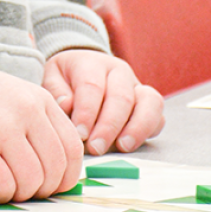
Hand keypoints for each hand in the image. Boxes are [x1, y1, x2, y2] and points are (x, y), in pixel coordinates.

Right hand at [0, 51, 83, 203]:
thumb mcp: (13, 96)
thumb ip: (37, 125)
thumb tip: (57, 173)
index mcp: (39, 99)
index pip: (73, 150)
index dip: (64, 177)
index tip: (48, 184)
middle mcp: (26, 110)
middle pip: (56, 170)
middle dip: (41, 190)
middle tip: (20, 187)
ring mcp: (2, 127)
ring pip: (32, 182)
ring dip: (18, 193)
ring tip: (0, 182)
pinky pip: (3, 187)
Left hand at [42, 49, 164, 155]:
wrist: (84, 70)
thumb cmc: (66, 79)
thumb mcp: (52, 77)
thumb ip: (56, 91)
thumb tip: (67, 106)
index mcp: (92, 62)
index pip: (92, 86)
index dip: (86, 112)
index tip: (79, 134)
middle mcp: (118, 71)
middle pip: (121, 96)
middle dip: (109, 126)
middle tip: (96, 148)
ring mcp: (137, 86)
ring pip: (149, 102)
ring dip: (136, 128)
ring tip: (121, 147)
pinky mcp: (149, 103)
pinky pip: (158, 115)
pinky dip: (148, 130)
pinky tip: (131, 145)